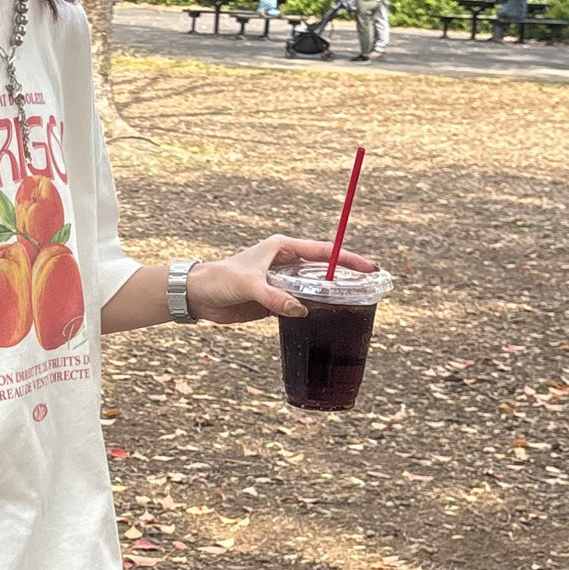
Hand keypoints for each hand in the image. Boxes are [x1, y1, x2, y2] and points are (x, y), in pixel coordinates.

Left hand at [185, 236, 378, 324]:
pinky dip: (314, 311)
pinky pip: (301, 305)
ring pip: (314, 289)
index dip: (347, 259)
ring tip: (356, 306)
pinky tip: (328, 320)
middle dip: (345, 278)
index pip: (323, 252)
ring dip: (331, 297)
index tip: (369, 267)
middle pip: (323, 270)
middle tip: (370, 287)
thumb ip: (274, 297)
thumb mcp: (249, 285)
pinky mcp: (275, 301)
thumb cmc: (220, 279)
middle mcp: (286, 263)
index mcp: (283, 248)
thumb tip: (301, 310)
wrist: (198, 297)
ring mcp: (282, 283)